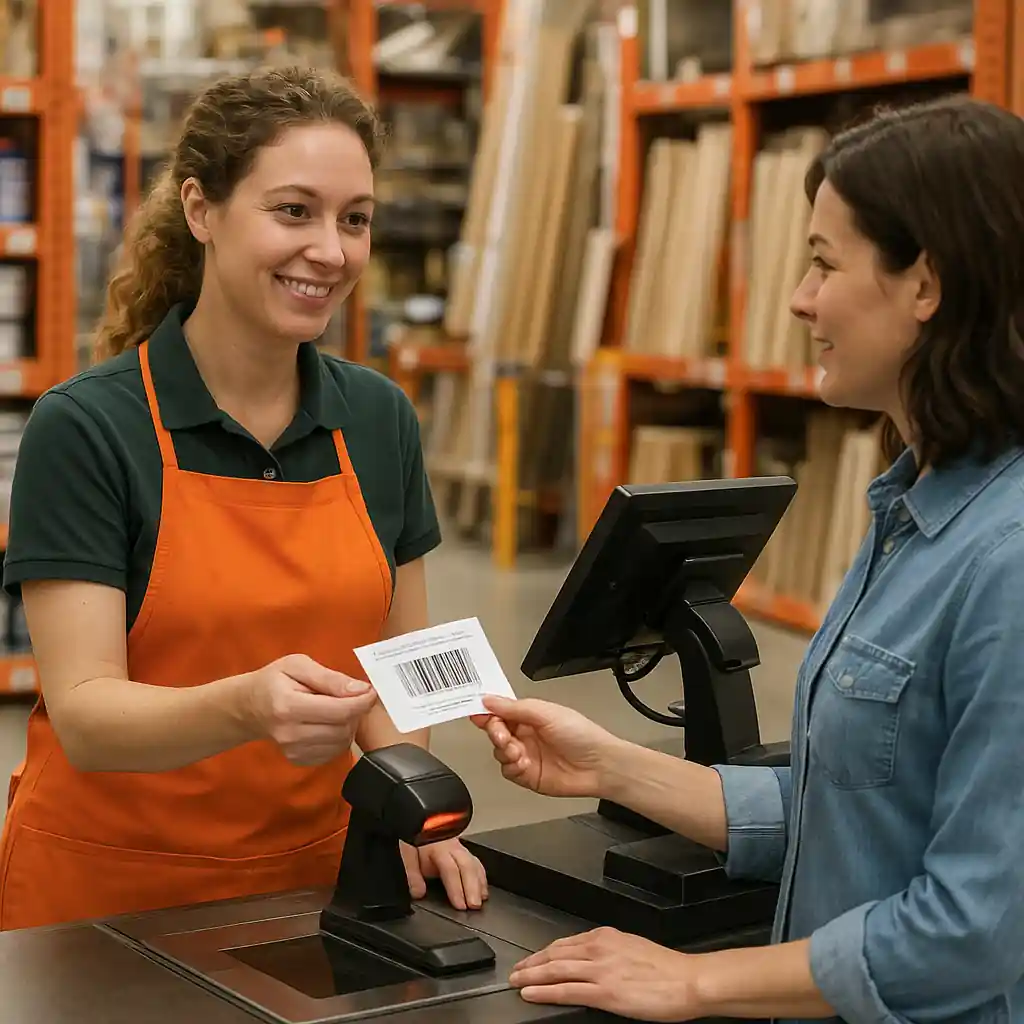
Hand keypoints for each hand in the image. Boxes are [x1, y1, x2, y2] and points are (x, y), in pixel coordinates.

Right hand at [247, 654, 378, 765]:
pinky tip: (327, 723)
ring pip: (341, 742)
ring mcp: (293, 750)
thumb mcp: (297, 665)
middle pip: (342, 728)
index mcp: (288, 706)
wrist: (249, 707)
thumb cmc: (274, 681)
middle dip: (354, 712)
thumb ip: (329, 677)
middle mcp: (290, 734)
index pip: (338, 711)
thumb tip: (359, 689)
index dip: (362, 701)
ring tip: (336, 709)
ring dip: (348, 725)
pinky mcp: (298, 760)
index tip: (370, 691)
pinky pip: (332, 752)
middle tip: (350, 697)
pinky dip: (338, 737)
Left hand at [400, 838, 488, 910]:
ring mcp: (460, 848)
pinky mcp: (463, 850)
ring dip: (479, 883)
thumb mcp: (407, 853)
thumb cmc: (415, 838)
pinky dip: (482, 877)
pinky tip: (483, 889)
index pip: (450, 869)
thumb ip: (412, 873)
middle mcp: (452, 847)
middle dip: (473, 887)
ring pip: (474, 864)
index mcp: (438, 848)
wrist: (422, 823)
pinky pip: (476, 863)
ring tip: (481, 900)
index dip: (456, 888)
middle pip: (467, 867)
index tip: (460, 904)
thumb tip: (418, 892)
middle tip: (475, 905)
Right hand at [470, 696, 621, 798]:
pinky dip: (511, 767)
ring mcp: (526, 755)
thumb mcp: (546, 713)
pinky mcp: (527, 775)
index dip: (487, 711)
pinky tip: (524, 764)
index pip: (500, 710)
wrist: (598, 765)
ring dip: (504, 751)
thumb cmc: (582, 735)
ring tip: (518, 751)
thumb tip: (489, 700)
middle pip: (495, 731)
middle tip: (502, 734)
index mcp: (530, 715)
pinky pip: (507, 771)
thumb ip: (515, 708)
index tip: (477, 713)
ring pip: (498, 752)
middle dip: (495, 732)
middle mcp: (526, 734)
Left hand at [509, 927, 699, 1020]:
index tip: (533, 958)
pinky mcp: (604, 992)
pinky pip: (565, 990)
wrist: (688, 980)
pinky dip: (544, 991)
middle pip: (555, 953)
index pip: (566, 943)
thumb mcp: (633, 948)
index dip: (545, 952)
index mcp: (607, 937)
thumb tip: (594, 961)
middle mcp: (599, 948)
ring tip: (516, 981)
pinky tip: (531, 993)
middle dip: (532, 962)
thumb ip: (610, 952)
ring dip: (531, 975)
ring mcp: (600, 970)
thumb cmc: (667, 969)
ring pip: (555, 969)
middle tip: (515, 970)